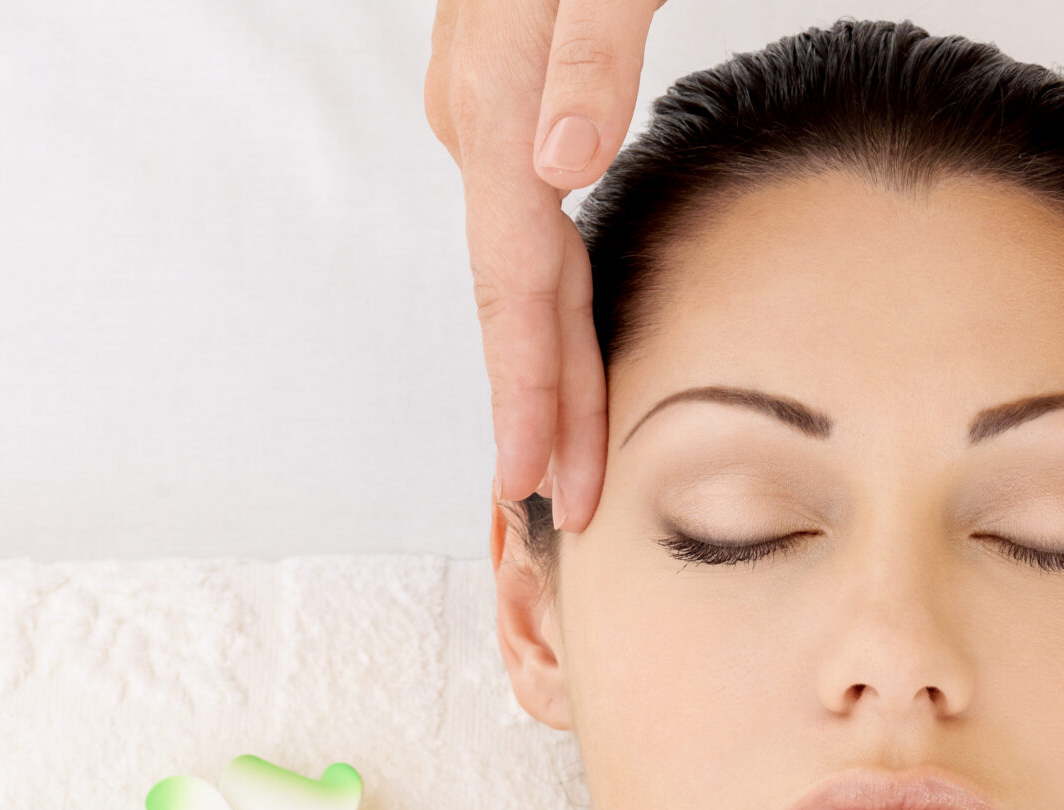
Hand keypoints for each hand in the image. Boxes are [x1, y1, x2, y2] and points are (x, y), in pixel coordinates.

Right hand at [424, 0, 661, 533]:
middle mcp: (478, 115)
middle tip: (564, 507)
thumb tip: (560, 166)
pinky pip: (523, 223)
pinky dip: (547, 293)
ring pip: (516, 262)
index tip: (543, 487)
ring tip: (563, 452)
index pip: (519, 282)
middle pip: (513, 292)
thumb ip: (585, 48)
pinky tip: (564, 330)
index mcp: (499, 105)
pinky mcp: (506, 86)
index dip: (533, 392)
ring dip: (543, 360)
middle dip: (540, 406)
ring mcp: (485, 102)